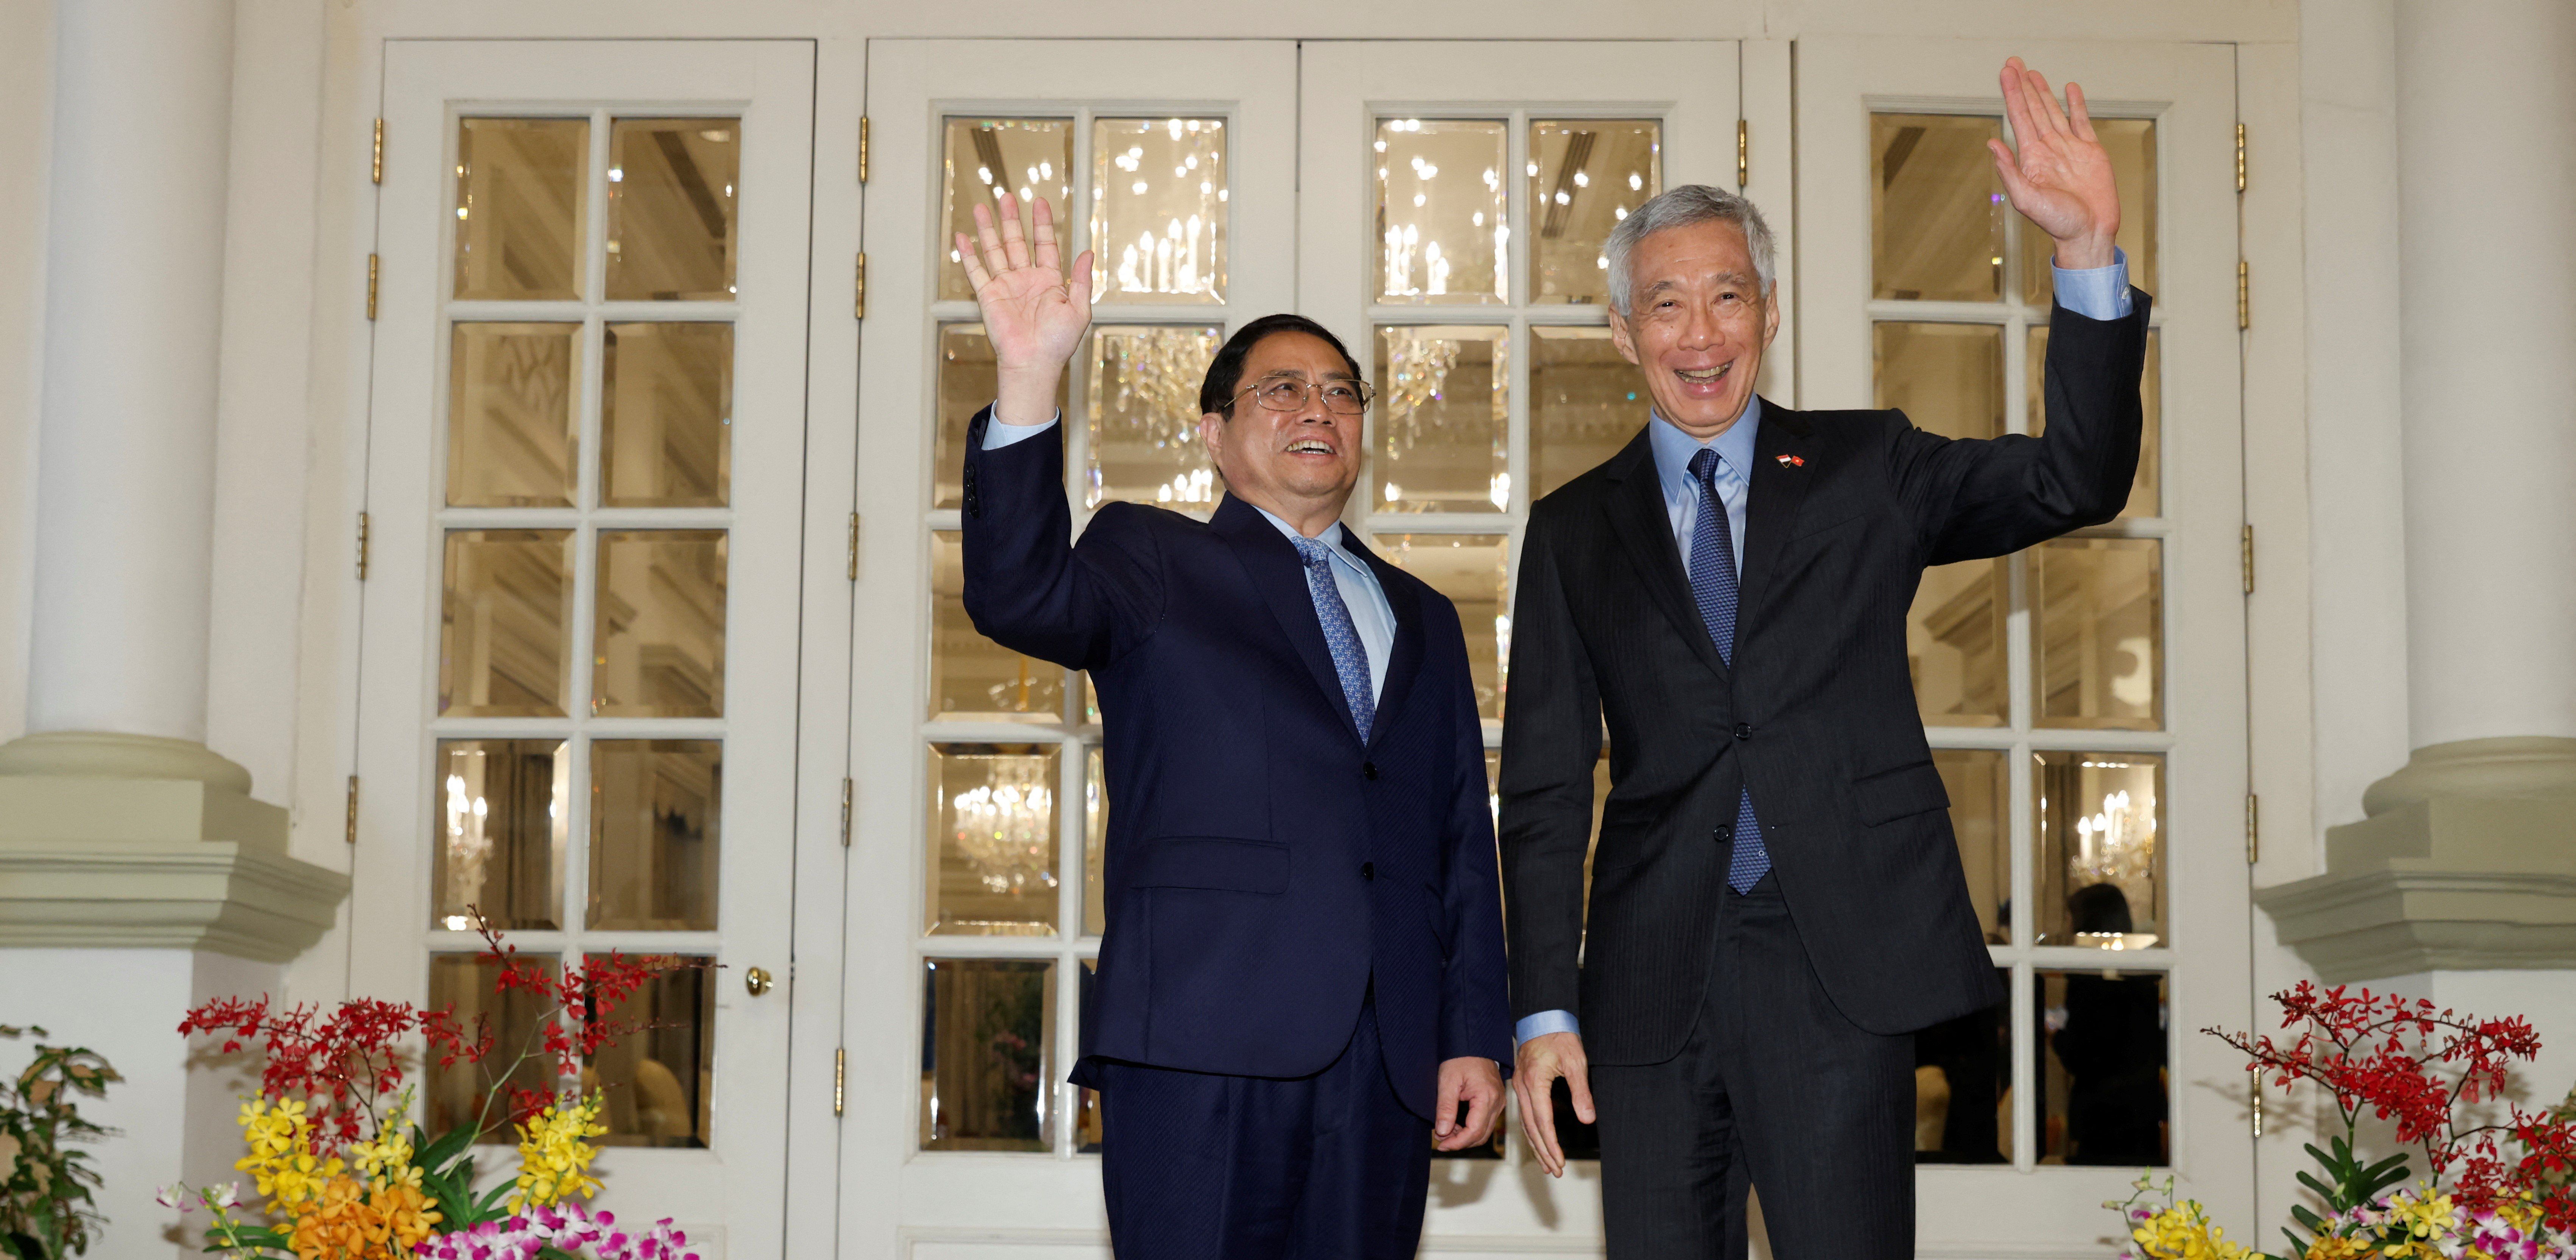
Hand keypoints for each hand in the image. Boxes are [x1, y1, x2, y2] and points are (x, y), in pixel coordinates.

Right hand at [955, 191, 1093, 424]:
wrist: (1034, 362)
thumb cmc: (1058, 343)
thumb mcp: (1079, 309)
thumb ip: (1082, 280)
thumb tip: (1088, 253)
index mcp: (1050, 281)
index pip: (1045, 245)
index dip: (1042, 224)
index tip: (1040, 202)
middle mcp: (1026, 280)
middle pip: (1017, 242)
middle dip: (1012, 219)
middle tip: (1007, 196)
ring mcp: (1006, 287)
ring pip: (995, 250)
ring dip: (989, 229)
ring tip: (984, 206)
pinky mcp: (988, 296)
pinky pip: (976, 270)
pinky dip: (969, 253)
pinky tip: (963, 236)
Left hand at [1434, 1057, 1504, 1151]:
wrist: (1472, 1042)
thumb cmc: (1460, 1057)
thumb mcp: (1447, 1081)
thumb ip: (1445, 1108)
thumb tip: (1442, 1132)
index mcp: (1487, 1097)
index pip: (1474, 1131)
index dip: (1457, 1142)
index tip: (1441, 1144)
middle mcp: (1497, 1102)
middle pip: (1481, 1135)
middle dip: (1460, 1141)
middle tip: (1440, 1139)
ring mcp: (1498, 1101)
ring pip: (1484, 1130)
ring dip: (1465, 1136)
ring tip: (1445, 1131)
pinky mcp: (1495, 1100)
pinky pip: (1485, 1121)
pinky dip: (1471, 1127)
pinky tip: (1455, 1124)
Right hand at [1512, 1031, 1593, 1177]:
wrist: (1544, 1017)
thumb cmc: (1561, 1037)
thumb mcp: (1576, 1062)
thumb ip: (1581, 1092)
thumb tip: (1588, 1118)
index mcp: (1535, 1082)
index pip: (1542, 1121)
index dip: (1551, 1144)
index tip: (1559, 1160)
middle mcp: (1523, 1087)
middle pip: (1531, 1127)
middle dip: (1543, 1151)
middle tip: (1555, 1171)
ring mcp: (1520, 1086)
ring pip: (1526, 1123)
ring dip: (1537, 1145)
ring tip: (1547, 1165)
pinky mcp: (1522, 1085)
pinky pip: (1525, 1114)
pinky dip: (1532, 1131)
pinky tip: (1539, 1141)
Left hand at [1987, 57, 2120, 270]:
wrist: (2089, 234)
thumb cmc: (2057, 223)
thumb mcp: (2026, 199)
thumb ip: (2009, 172)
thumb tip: (1992, 144)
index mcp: (2031, 158)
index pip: (2019, 117)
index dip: (2012, 93)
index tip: (2006, 73)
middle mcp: (2048, 149)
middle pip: (2033, 109)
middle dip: (2023, 86)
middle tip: (2013, 62)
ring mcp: (2069, 148)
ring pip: (2053, 112)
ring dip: (2042, 92)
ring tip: (2032, 72)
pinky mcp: (2091, 152)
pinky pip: (2081, 122)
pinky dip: (2075, 105)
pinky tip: (2068, 89)